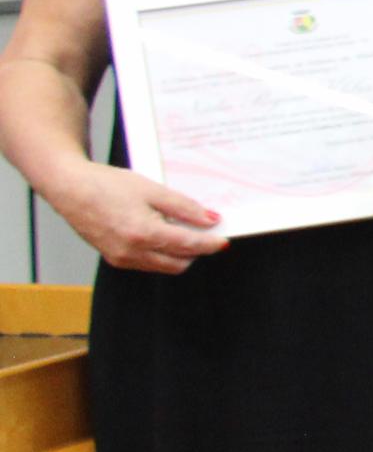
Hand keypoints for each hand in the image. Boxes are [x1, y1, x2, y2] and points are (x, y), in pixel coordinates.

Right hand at [57, 162, 226, 274]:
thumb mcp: (152, 190)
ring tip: (181, 230)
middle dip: (196, 251)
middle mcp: (132, 252)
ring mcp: (122, 258)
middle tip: (203, 232)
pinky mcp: (114, 259)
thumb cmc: (107, 185)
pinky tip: (160, 234)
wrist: (70, 189)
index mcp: (144, 234)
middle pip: (179, 263)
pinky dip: (160, 254)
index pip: (188, 246)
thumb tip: (210, 219)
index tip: (223, 240)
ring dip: (178, 254)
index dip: (210, 244)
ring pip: (163, 266)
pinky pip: (147, 264)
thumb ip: (184, 207)